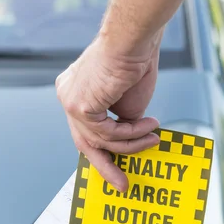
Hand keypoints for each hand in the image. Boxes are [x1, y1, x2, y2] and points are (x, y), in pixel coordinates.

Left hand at [56, 33, 160, 191]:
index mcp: (76, 90)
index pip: (86, 128)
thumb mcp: (129, 101)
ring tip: (155, 136)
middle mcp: (68, 95)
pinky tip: (149, 126)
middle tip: (123, 185)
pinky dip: (130, 133)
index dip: (104, 149)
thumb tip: (127, 143)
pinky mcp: (79, 105)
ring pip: (100, 140)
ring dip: (132, 143)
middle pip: (84, 142)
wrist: (134, 38)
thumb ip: (122, 122)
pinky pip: (107, 133)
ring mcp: (70, 100)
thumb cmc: (136, 60)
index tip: (119, 165)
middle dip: (106, 166)